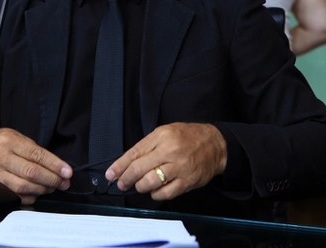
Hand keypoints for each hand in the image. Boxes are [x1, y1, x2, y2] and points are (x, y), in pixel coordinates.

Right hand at [0, 127, 71, 203]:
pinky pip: (15, 196)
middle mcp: (0, 157)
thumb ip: (34, 150)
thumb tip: (56, 166)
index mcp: (9, 141)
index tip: (67, 171)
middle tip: (63, 182)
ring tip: (52, 187)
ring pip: (23, 186)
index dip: (54, 165)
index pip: (36, 154)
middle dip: (51, 179)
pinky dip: (30, 197)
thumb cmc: (1, 142)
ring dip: (42, 189)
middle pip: (31, 172)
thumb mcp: (17, 137)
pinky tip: (38, 193)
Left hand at [105, 123, 226, 200]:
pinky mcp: (187, 181)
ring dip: (140, 187)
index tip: (110, 175)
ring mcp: (179, 168)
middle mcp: (169, 151)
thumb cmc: (188, 137)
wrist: (215, 144)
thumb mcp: (165, 132)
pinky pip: (165, 193)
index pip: (134, 153)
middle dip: (126, 179)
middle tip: (122, 184)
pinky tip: (155, 191)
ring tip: (140, 185)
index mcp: (162, 136)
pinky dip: (155, 194)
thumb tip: (127, 163)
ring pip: (150, 183)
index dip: (119, 166)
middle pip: (139, 169)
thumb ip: (147, 146)